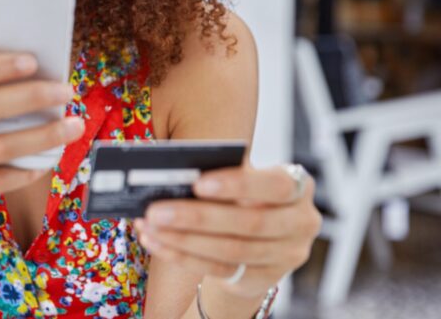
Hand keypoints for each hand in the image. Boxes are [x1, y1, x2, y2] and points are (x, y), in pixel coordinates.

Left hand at [134, 165, 321, 297]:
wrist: (257, 236)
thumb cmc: (245, 195)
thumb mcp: (242, 181)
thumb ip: (222, 175)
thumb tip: (176, 174)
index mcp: (299, 187)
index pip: (275, 186)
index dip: (237, 185)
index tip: (198, 183)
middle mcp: (301, 222)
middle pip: (249, 223)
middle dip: (198, 217)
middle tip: (156, 209)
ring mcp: (287, 255)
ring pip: (231, 250)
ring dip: (183, 239)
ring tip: (149, 226)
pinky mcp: (265, 278)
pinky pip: (220, 269)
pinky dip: (183, 256)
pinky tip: (157, 243)